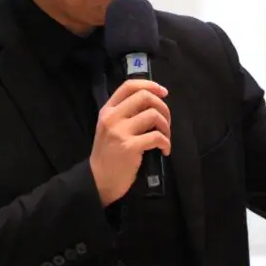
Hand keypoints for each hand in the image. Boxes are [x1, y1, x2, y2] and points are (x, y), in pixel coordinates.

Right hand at [90, 79, 170, 205]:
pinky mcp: (130, 147)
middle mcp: (112, 117)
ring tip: (165, 138)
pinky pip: (157, 137)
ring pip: (154, 115)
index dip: (150, 85)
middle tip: (166, 122)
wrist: (98, 180)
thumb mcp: (109, 128)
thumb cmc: (108, 154)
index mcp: (107, 110)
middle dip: (163, 107)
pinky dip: (166, 143)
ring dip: (166, 127)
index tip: (163, 92)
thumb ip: (124, 114)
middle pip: (145, 97)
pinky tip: (164, 150)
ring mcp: (120, 131)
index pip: (129, 85)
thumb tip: (152, 102)